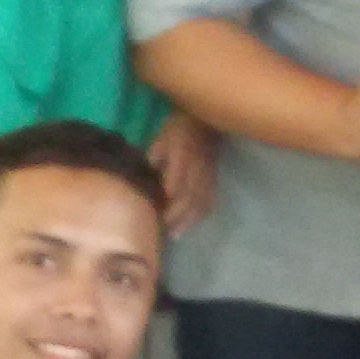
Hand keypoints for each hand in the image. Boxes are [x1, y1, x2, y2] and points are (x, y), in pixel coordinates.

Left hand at [148, 113, 219, 235]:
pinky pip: (209, 200)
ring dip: (188, 220)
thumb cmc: (178, 131)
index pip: (177, 181)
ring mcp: (207, 176)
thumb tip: (146, 174)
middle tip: (162, 229)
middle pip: (189, 197)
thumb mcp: (161, 139)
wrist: (205, 124)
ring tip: (175, 234)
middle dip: (176, 215)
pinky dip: (200, 215)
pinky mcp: (213, 181)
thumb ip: (154, 157)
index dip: (168, 200)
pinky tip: (191, 224)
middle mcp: (197, 169)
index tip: (156, 212)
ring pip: (200, 202)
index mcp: (184, 156)